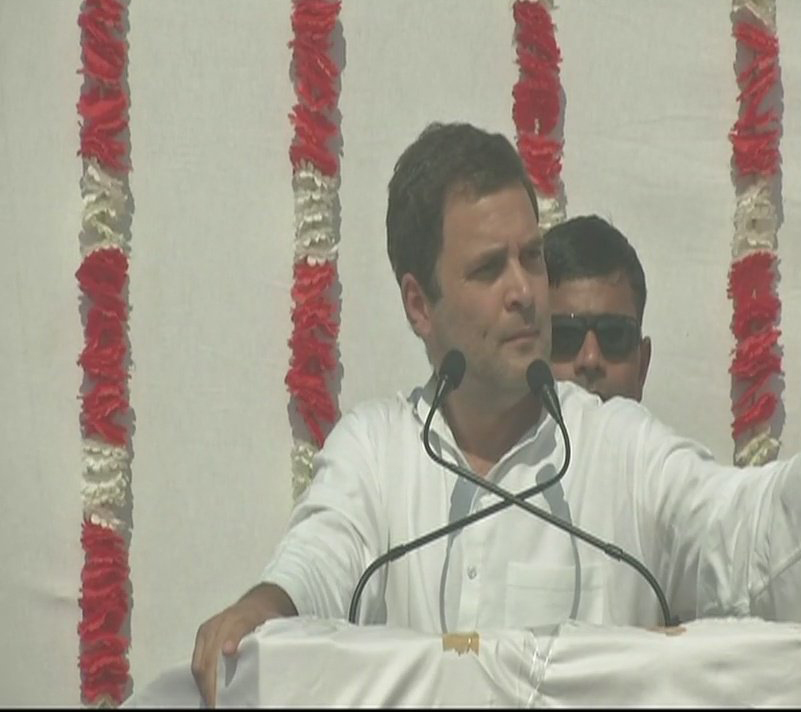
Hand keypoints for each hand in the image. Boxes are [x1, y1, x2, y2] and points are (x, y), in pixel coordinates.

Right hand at [191, 583, 296, 707]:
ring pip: (202, 660)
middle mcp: (225, 620)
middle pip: (213, 652)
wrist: (256, 605)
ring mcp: (211, 627)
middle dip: (214, 680)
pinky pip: (197, 661)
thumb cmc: (266, 620)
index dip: (232, 638)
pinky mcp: (203, 635)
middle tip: (219, 702)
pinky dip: (201, 680)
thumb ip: (274, 641)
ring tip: (214, 702)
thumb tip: (278, 666)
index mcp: (247, 616)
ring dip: (206, 684)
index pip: (237, 627)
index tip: (229, 652)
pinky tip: (208, 693)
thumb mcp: (275, 626)